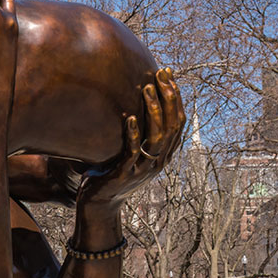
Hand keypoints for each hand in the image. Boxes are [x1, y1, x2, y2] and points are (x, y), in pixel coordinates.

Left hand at [77, 68, 184, 207]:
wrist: (99, 203)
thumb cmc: (112, 172)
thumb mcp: (131, 151)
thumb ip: (138, 132)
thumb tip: (136, 100)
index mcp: (163, 154)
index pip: (178, 121)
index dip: (175, 97)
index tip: (167, 73)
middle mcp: (158, 162)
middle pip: (172, 126)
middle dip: (168, 98)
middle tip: (160, 74)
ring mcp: (143, 169)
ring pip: (156, 138)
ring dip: (153, 111)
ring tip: (146, 88)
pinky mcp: (125, 175)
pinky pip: (132, 153)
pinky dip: (133, 134)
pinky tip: (129, 117)